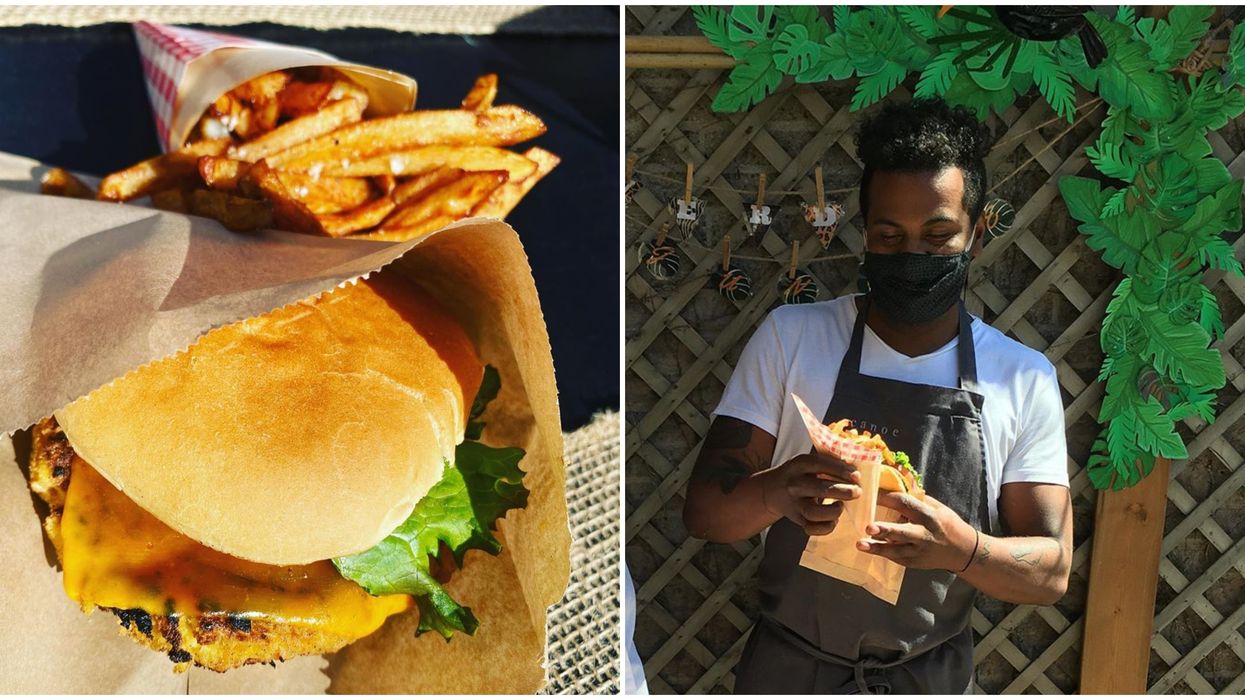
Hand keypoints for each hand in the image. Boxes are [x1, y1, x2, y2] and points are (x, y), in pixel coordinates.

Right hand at [760, 452, 861, 536]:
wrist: (771, 490)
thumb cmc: (798, 474)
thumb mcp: (807, 462)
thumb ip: (828, 460)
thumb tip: (855, 454)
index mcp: (799, 464)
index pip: (820, 464)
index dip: (840, 470)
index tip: (857, 475)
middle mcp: (794, 484)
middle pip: (819, 488)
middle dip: (842, 491)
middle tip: (857, 492)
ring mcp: (794, 503)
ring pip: (813, 512)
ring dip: (832, 511)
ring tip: (841, 506)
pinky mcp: (796, 518)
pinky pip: (811, 528)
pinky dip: (826, 528)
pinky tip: (834, 520)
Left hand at [856, 492, 976, 570]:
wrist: (962, 551)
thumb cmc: (947, 523)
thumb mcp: (937, 507)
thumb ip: (917, 499)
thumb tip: (894, 485)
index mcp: (929, 516)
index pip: (906, 504)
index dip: (887, 499)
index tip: (869, 493)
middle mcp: (925, 535)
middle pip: (903, 532)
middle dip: (886, 530)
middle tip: (868, 528)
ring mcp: (920, 551)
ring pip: (897, 550)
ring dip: (878, 548)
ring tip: (860, 544)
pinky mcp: (915, 563)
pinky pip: (897, 558)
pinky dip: (883, 553)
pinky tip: (868, 550)